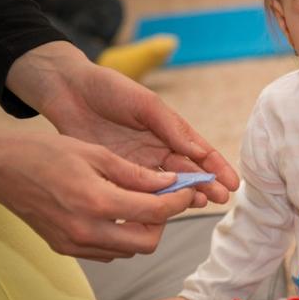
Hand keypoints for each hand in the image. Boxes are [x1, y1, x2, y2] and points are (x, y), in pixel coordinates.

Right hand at [0, 130, 198, 259]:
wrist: (0, 170)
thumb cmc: (46, 153)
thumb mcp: (96, 154)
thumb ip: (136, 174)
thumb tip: (170, 183)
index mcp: (97, 202)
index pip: (155, 212)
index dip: (179, 202)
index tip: (188, 191)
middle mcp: (87, 230)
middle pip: (148, 243)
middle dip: (163, 222)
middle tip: (161, 200)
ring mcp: (76, 244)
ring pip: (129, 251)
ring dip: (143, 231)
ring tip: (139, 204)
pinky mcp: (67, 249)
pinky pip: (109, 252)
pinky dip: (121, 238)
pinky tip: (116, 214)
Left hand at [7, 42, 238, 205]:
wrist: (66, 91)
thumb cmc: (108, 88)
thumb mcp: (144, 102)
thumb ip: (170, 126)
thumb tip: (198, 150)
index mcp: (170, 130)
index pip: (200, 152)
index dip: (218, 168)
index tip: (232, 183)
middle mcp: (158, 149)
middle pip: (188, 172)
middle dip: (206, 185)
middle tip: (219, 200)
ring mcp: (138, 163)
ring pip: (167, 185)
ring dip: (184, 195)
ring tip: (199, 204)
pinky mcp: (117, 173)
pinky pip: (139, 191)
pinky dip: (152, 201)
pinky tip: (163, 211)